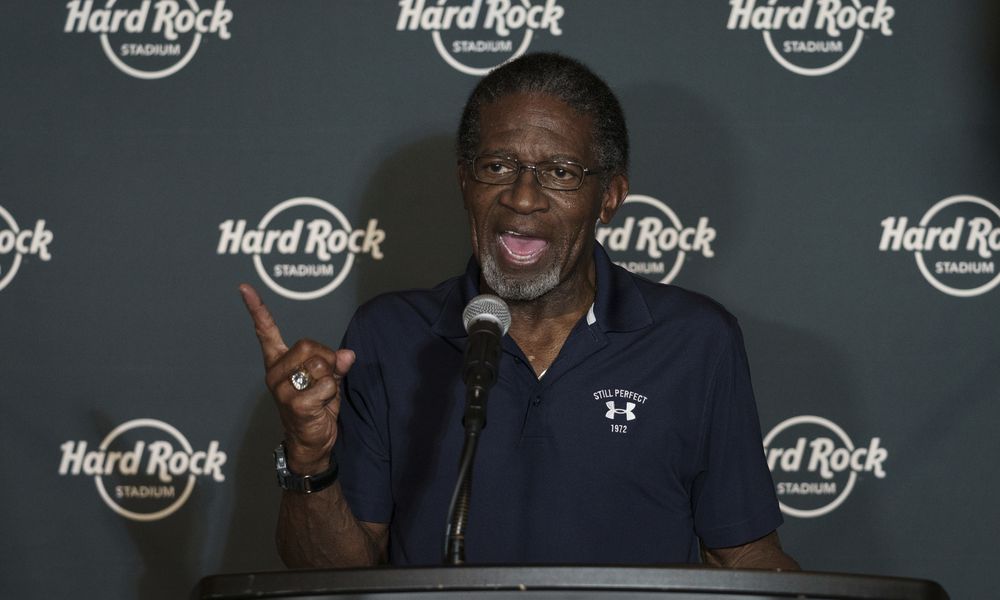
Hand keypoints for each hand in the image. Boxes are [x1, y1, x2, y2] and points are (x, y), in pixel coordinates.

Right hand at [239, 283, 355, 473]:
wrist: (311, 441)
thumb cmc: (316, 406)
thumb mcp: (327, 378)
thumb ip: (335, 362)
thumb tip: (348, 355)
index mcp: (279, 362)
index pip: (265, 332)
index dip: (257, 309)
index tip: (244, 288)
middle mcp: (275, 373)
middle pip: (308, 345)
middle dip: (327, 359)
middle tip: (325, 378)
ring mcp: (281, 389)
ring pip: (320, 366)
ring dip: (331, 380)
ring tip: (321, 395)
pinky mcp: (294, 403)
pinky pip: (326, 386)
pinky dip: (331, 395)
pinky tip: (320, 407)